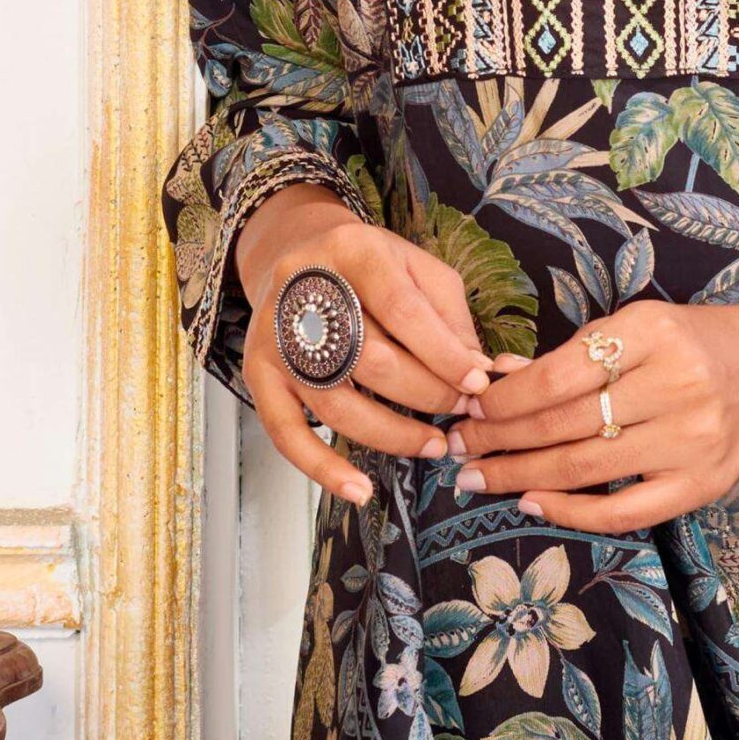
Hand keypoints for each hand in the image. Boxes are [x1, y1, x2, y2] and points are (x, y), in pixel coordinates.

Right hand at [237, 184, 496, 506]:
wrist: (299, 251)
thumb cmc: (372, 265)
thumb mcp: (418, 268)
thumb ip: (450, 317)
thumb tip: (480, 373)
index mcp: (352, 249)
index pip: (401, 309)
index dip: (444, 353)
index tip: (479, 384)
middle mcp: (304, 291)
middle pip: (369, 359)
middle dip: (426, 394)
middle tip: (461, 412)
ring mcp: (275, 336)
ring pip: (335, 402)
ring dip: (391, 434)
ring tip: (434, 445)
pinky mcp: (258, 372)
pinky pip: (285, 432)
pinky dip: (322, 468)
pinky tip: (359, 489)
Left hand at [442, 295, 738, 534]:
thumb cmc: (694, 343)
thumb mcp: (638, 327)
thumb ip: (572, 356)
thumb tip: (495, 381)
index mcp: (653, 333)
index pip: (559, 375)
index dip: (506, 397)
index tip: (471, 405)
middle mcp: (675, 386)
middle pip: (564, 424)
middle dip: (498, 438)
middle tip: (457, 446)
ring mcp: (691, 440)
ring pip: (583, 467)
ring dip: (518, 476)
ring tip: (477, 476)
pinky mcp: (700, 485)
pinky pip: (621, 510)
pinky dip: (569, 511)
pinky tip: (531, 502)